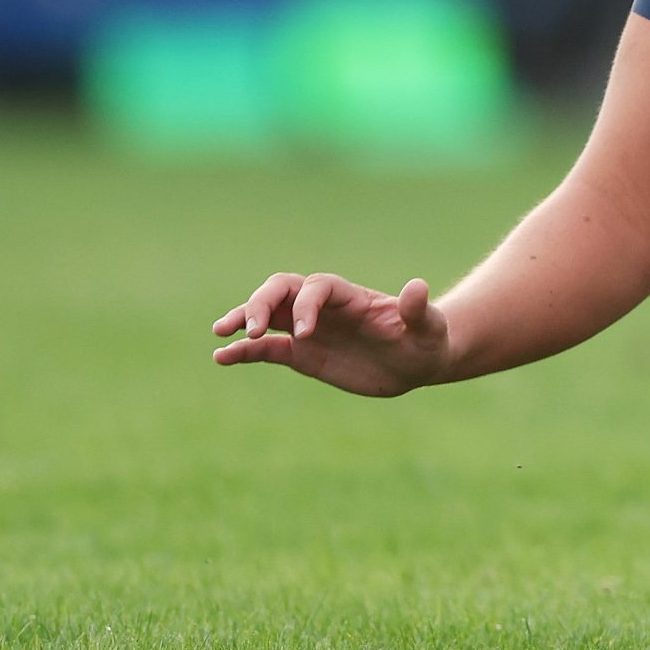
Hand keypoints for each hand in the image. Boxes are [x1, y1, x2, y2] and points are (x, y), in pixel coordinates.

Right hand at [211, 272, 452, 396]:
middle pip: (281, 290)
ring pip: (266, 314)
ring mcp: (308, 329)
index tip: (306, 335)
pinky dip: (243, 351)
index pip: (316, 287)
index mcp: (350, 296)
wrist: (418, 362)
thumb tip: (418, 286)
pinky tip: (222, 357)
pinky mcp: (301, 354)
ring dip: (243, 318)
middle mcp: (323, 307)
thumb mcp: (429, 328)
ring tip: (221, 333)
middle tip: (253, 330)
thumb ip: (418, 310)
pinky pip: (265, 349)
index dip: (306, 306)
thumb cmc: (426, 340)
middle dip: (262, 304)